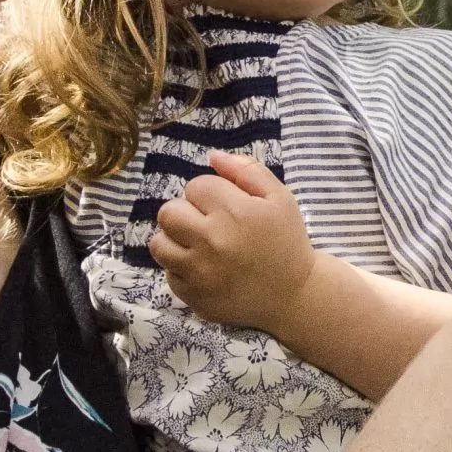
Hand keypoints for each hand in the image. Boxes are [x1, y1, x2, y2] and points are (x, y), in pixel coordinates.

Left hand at [149, 151, 318, 336]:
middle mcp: (211, 241)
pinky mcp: (192, 296)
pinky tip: (204, 267)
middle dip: (185, 211)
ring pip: (159, 243)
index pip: (195, 187)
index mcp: (235, 212)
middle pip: (168, 212)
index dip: (209, 192)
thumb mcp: (279, 197)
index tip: (225, 205)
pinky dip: (181, 267)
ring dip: (175, 239)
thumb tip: (212, 156)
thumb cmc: (286, 241)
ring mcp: (198, 272)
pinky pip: (168, 272)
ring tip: (197, 243)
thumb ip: (247, 171)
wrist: (293, 295)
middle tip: (205, 222)